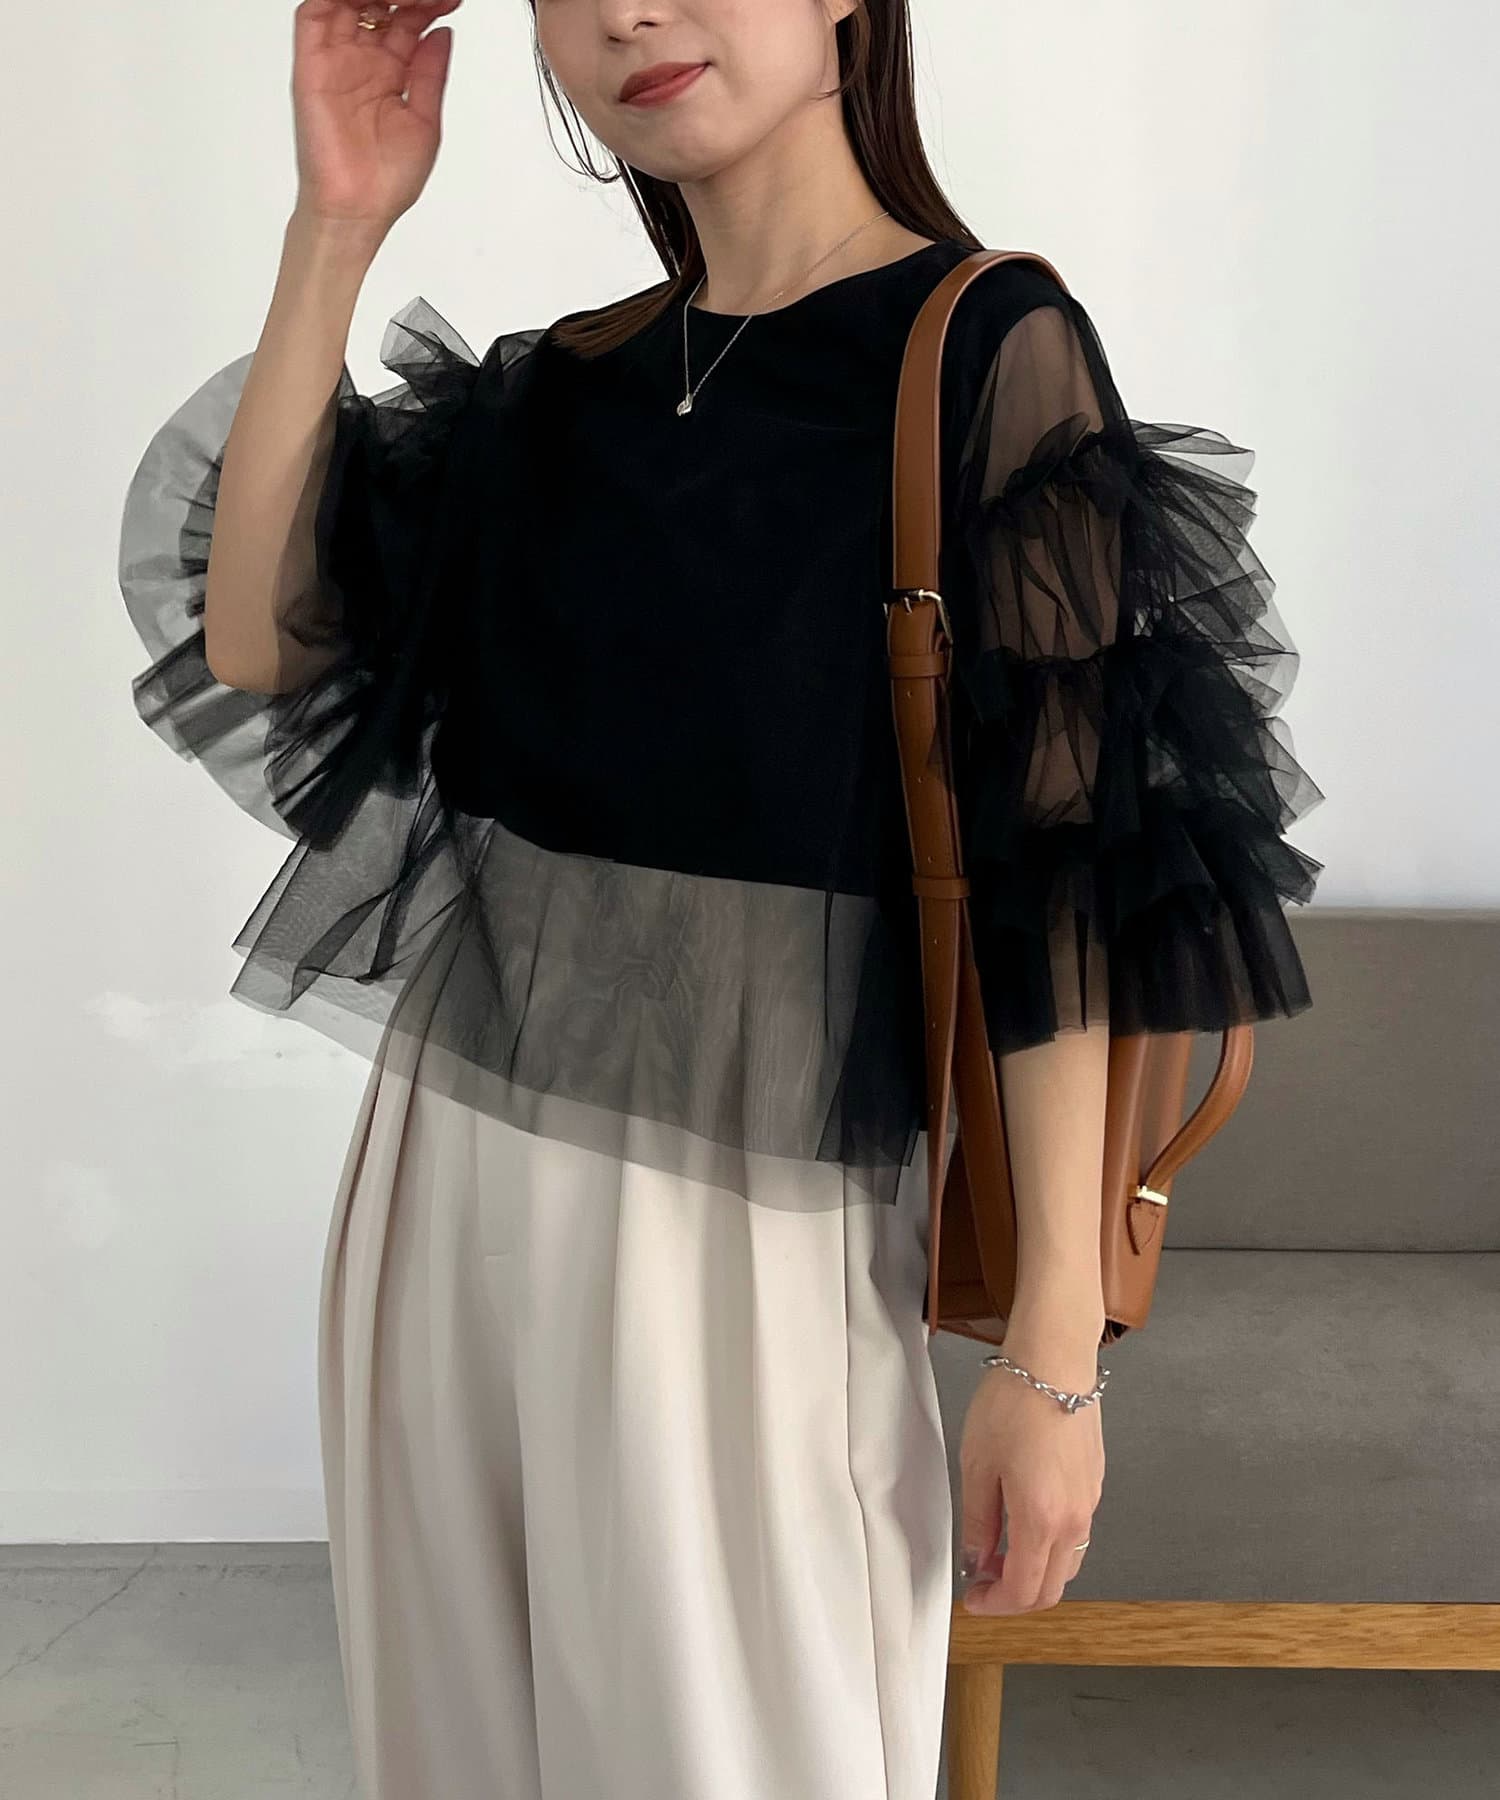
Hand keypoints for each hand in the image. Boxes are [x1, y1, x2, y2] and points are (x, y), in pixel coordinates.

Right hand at [291, 0, 464, 235]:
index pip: (407, 21)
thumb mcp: (425, 121)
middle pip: (379, 4)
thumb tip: (442, 32)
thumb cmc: (387, 180)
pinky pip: (314, 15)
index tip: (451, 0)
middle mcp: (362, 62)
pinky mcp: (311, 64)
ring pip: (348, 2)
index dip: (427, 6)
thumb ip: (430, 73)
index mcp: (389, 74)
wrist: (358, 209)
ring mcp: (336, 60)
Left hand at [955, 1323, 1105, 1615]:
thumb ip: (978, 1521)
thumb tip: (977, 1561)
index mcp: (1040, 1519)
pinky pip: (1076, 1536)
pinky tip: (1023, 1523)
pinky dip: (1050, 1547)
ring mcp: (1090, 1503)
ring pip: (1066, 1565)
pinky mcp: (1095, 1484)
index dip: (995, 1604)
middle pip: (1051, 1588)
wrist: (1054, 1360)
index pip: (1023, 1590)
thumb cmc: (1011, 1404)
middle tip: (983, 1582)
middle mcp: (1073, 1520)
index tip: (972, 1598)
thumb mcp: (977, 1464)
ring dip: (1035, 1573)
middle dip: (1015, 1597)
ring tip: (999, 1551)